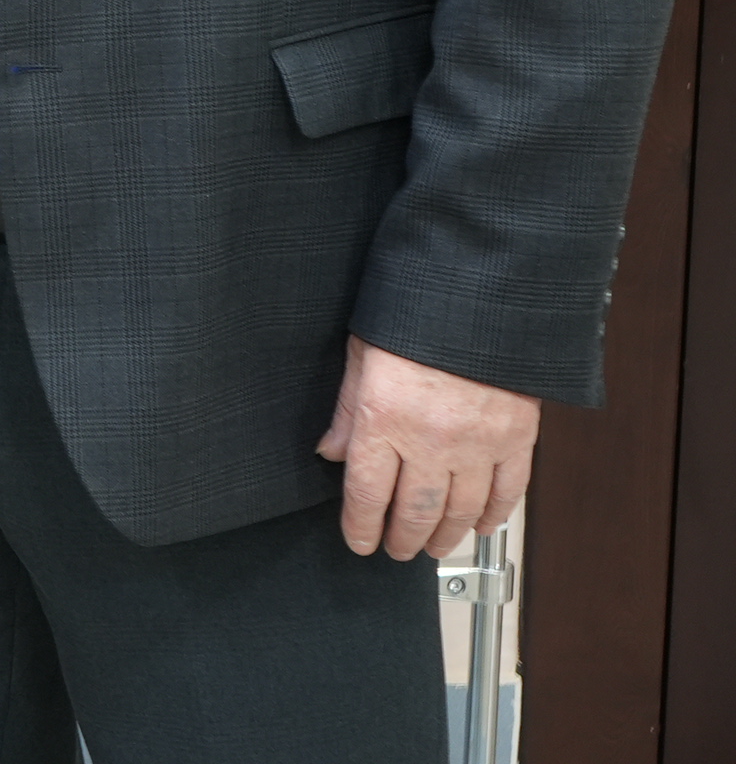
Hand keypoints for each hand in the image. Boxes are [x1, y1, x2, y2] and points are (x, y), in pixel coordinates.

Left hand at [316, 335, 539, 559]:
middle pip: (414, 511)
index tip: (359, 542)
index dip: (360, 527)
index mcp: (383, 420)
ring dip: (446, 536)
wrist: (477, 295)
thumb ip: (346, 409)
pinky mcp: (516, 438)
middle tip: (396, 551)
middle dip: (402, 539)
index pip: (366, 494)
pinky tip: (482, 526)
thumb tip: (330, 450)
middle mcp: (429, 440)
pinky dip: (494, 515)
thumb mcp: (360, 355)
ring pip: (461, 511)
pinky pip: (507, 492)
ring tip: (433, 547)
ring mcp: (477, 444)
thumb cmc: (412, 316)